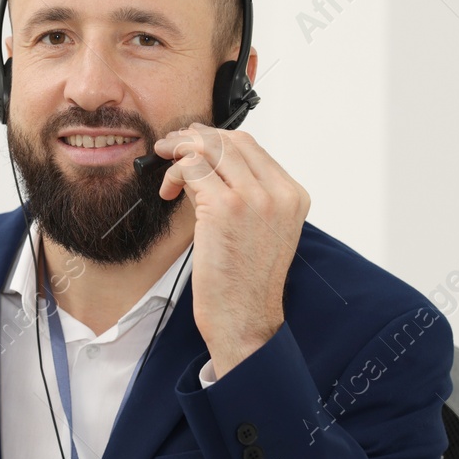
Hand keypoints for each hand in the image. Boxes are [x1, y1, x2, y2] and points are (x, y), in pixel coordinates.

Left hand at [155, 124, 308, 377]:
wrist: (244, 320)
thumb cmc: (244, 283)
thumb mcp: (259, 231)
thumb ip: (243, 195)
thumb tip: (206, 164)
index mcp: (293, 196)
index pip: (252, 147)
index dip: (216, 139)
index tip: (193, 144)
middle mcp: (279, 192)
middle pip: (232, 139)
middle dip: (195, 137)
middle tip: (171, 147)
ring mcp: (255, 198)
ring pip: (211, 147)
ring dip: (180, 149)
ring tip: (165, 163)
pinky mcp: (225, 208)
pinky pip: (193, 168)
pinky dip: (175, 172)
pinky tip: (167, 190)